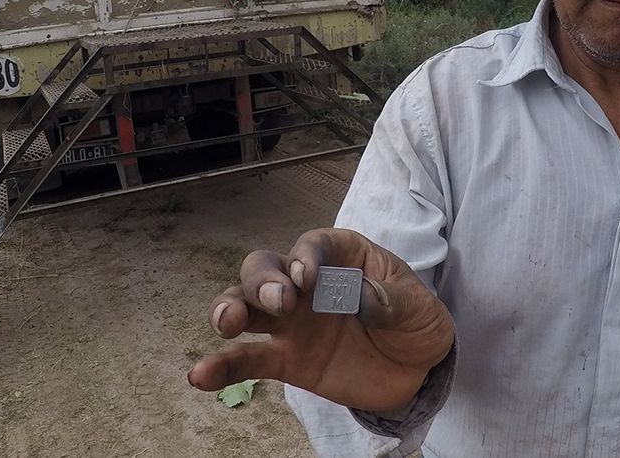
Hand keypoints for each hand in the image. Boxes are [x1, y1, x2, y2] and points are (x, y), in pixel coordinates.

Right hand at [188, 228, 454, 412]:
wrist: (417, 370)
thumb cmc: (417, 322)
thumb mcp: (419, 309)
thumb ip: (391, 301)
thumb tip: (360, 297)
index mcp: (341, 256)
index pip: (314, 245)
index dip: (306, 255)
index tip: (307, 275)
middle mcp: (306, 282)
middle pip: (266, 268)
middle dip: (263, 281)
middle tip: (279, 302)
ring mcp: (291, 320)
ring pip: (246, 305)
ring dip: (230, 309)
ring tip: (227, 326)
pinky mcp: (286, 358)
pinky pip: (248, 360)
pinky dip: (223, 366)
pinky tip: (200, 375)